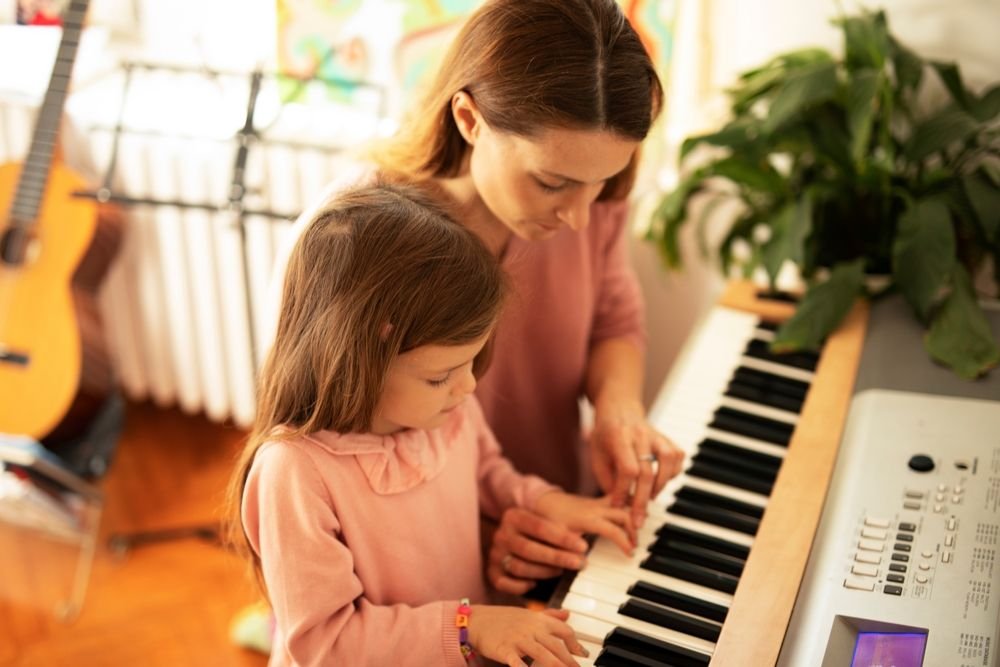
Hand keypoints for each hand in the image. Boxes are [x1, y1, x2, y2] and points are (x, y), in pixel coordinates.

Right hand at [469, 605, 586, 666]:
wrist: (476, 620)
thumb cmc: (502, 618)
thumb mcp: (527, 614)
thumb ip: (549, 615)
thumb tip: (567, 614)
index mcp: (538, 619)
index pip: (564, 630)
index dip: (576, 643)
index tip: (583, 654)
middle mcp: (531, 628)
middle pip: (556, 646)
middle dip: (570, 660)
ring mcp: (518, 639)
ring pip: (543, 655)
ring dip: (556, 666)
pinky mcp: (505, 650)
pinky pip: (517, 662)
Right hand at [487, 508, 589, 594]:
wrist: (512, 538)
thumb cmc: (536, 533)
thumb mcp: (545, 522)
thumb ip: (561, 528)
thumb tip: (587, 538)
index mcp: (513, 516)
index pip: (540, 527)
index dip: (563, 538)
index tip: (583, 547)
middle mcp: (501, 534)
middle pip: (529, 549)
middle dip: (557, 557)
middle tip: (579, 563)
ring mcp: (495, 554)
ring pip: (519, 567)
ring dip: (544, 572)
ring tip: (562, 571)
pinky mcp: (491, 572)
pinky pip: (504, 584)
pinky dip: (521, 586)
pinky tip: (535, 584)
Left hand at [533, 491, 634, 554]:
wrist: (544, 501)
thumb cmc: (549, 520)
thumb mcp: (556, 537)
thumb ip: (569, 550)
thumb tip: (584, 563)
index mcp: (588, 518)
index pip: (613, 529)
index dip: (624, 542)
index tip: (630, 554)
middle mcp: (596, 508)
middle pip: (624, 515)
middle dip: (633, 531)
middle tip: (635, 545)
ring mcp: (598, 503)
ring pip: (624, 504)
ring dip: (634, 517)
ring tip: (637, 533)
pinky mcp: (598, 501)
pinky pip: (619, 501)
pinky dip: (629, 507)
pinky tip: (634, 517)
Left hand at [590, 396, 683, 525]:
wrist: (618, 409)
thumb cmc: (605, 437)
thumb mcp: (596, 456)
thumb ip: (607, 481)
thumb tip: (621, 506)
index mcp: (618, 437)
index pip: (627, 468)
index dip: (623, 491)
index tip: (617, 504)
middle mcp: (640, 434)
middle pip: (647, 471)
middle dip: (642, 500)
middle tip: (638, 520)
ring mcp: (656, 434)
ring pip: (668, 461)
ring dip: (661, 485)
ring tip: (651, 497)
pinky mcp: (667, 437)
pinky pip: (678, 456)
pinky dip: (673, 472)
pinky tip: (661, 481)